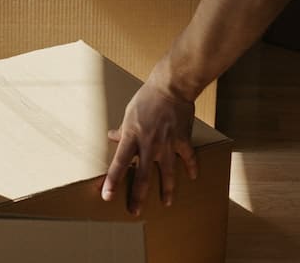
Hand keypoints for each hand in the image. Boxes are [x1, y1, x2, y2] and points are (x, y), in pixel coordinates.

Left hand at [101, 77, 196, 215]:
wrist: (171, 87)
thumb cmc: (146, 98)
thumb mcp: (129, 114)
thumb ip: (122, 129)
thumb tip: (112, 136)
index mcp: (132, 137)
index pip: (119, 164)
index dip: (113, 181)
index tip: (107, 196)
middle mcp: (149, 144)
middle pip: (142, 176)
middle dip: (138, 196)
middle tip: (134, 212)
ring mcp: (167, 144)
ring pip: (167, 173)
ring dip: (166, 190)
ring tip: (166, 203)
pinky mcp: (182, 140)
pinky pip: (188, 158)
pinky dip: (191, 168)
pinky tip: (192, 177)